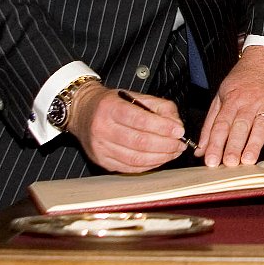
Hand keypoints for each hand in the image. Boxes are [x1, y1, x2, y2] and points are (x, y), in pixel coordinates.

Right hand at [68, 84, 187, 173]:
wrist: (83, 112)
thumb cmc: (113, 104)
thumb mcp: (136, 97)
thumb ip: (160, 108)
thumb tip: (177, 126)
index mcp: (111, 108)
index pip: (140, 119)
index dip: (162, 127)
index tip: (179, 131)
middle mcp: (102, 128)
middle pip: (139, 142)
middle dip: (165, 145)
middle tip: (180, 144)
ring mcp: (100, 147)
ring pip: (135, 158)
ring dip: (160, 157)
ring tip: (173, 152)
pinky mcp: (101, 161)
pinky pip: (129, 168)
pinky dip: (148, 165)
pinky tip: (159, 159)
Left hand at [198, 44, 263, 165]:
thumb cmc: (243, 78)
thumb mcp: (222, 95)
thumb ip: (211, 123)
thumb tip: (200, 149)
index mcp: (232, 100)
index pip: (221, 124)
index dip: (215, 143)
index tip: (210, 160)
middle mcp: (250, 103)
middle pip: (240, 127)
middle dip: (234, 146)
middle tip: (228, 164)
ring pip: (261, 127)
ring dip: (255, 144)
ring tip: (248, 161)